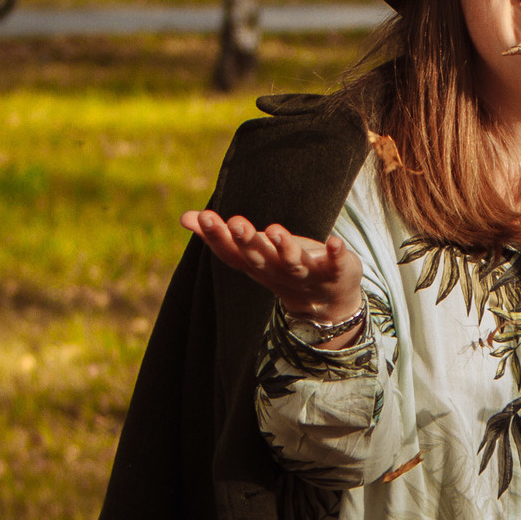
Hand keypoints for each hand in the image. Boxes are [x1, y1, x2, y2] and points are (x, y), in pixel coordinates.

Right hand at [181, 209, 365, 334]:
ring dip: (285, 248)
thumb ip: (222, 235)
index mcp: (256, 264)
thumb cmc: (283, 266)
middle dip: (247, 241)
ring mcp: (306, 273)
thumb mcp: (252, 251)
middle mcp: (277, 270)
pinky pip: (335, 264)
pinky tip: (336, 242)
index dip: (216, 238)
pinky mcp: (335, 272)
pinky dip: (335, 254)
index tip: (203, 217)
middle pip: (259, 257)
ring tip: (275, 230)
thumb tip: (184, 217)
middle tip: (235, 223)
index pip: (231, 254)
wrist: (327, 303)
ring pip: (293, 262)